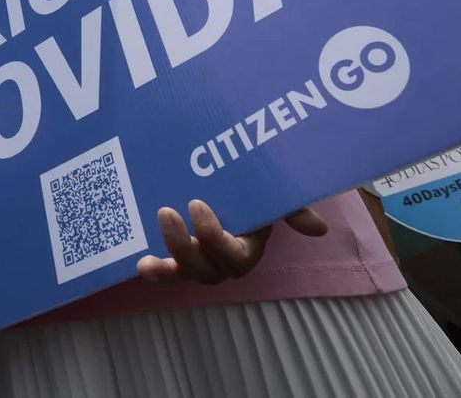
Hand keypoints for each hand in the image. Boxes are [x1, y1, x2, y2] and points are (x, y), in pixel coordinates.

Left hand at [136, 199, 328, 284]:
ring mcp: (198, 261)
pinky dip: (156, 271)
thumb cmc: (255, 196)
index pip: (232, 256)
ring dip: (167, 257)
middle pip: (204, 270)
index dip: (212, 236)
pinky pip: (168, 272)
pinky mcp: (178, 257)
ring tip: (153, 227)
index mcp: (246, 250)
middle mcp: (222, 263)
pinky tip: (141, 263)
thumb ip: (294, 210)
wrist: (234, 189)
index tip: (196, 203)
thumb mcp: (274, 198)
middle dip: (183, 246)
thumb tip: (318, 229)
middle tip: (167, 211)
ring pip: (184, 272)